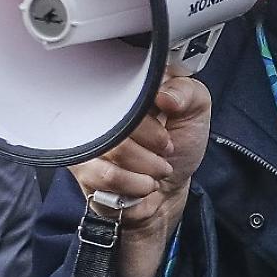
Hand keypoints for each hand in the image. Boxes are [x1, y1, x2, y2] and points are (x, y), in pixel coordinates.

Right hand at [70, 76, 210, 276]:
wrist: (167, 191)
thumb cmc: (179, 146)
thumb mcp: (195, 112)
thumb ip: (187, 92)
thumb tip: (164, 95)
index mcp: (127, 85)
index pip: (128, 89)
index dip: (153, 117)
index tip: (167, 129)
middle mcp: (101, 106)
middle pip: (120, 121)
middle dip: (154, 145)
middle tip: (165, 150)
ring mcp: (87, 137)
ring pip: (115, 150)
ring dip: (147, 167)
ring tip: (156, 169)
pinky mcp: (81, 166)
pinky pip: (106, 175)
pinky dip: (135, 184)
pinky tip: (143, 184)